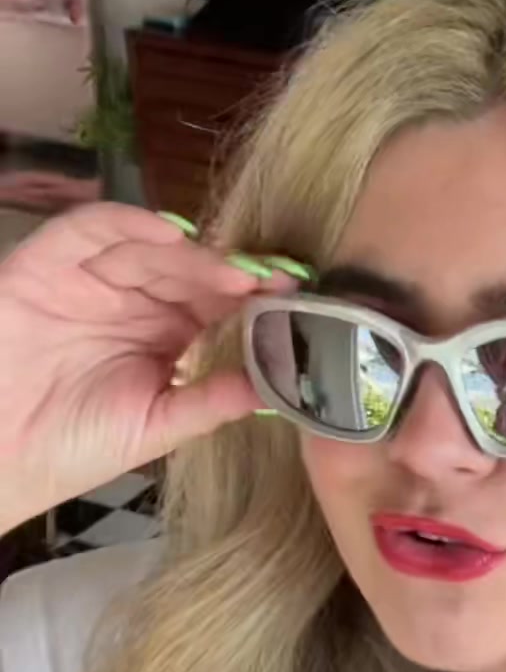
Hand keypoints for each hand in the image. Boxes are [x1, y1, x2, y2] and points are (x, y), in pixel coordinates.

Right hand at [0, 203, 291, 528]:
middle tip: (271, 280)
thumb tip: (274, 389)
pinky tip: (171, 235)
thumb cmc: (71, 448)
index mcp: (162, 337)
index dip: (251, 298)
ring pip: (148, 248)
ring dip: (193, 254)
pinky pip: (90, 229)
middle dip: (229, 273)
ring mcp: (90, 278)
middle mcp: (131, 301)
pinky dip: (129, 223)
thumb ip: (209, 403)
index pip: (214, 305)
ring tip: (232, 271)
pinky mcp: (47, 264)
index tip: (293, 297)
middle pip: (188, 270)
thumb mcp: (154, 429)